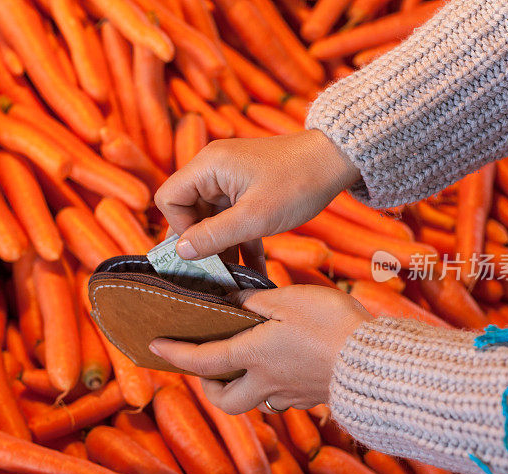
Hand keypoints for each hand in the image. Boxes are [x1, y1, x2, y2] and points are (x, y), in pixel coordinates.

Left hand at [149, 285, 371, 414]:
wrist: (377, 362)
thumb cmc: (331, 325)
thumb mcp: (287, 300)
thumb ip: (252, 300)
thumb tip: (227, 301)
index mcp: (254, 356)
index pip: (202, 360)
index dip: (174, 354)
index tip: (153, 346)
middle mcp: (266, 382)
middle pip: (224, 399)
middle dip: (206, 385)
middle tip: (204, 364)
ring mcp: (290, 394)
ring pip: (252, 402)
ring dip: (236, 387)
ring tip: (239, 363)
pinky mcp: (311, 396)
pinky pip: (279, 398)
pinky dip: (267, 386)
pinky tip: (278, 366)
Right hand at [154, 130, 359, 272]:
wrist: (337, 160)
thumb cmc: (298, 182)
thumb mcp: (255, 217)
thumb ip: (214, 236)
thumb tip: (181, 252)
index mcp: (208, 166)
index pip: (170, 199)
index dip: (180, 228)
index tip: (202, 250)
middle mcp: (214, 169)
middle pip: (189, 212)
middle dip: (203, 244)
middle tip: (215, 273)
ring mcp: (231, 180)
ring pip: (213, 220)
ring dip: (224, 248)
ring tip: (234, 279)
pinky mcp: (248, 190)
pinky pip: (234, 219)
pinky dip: (241, 242)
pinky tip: (254, 271)